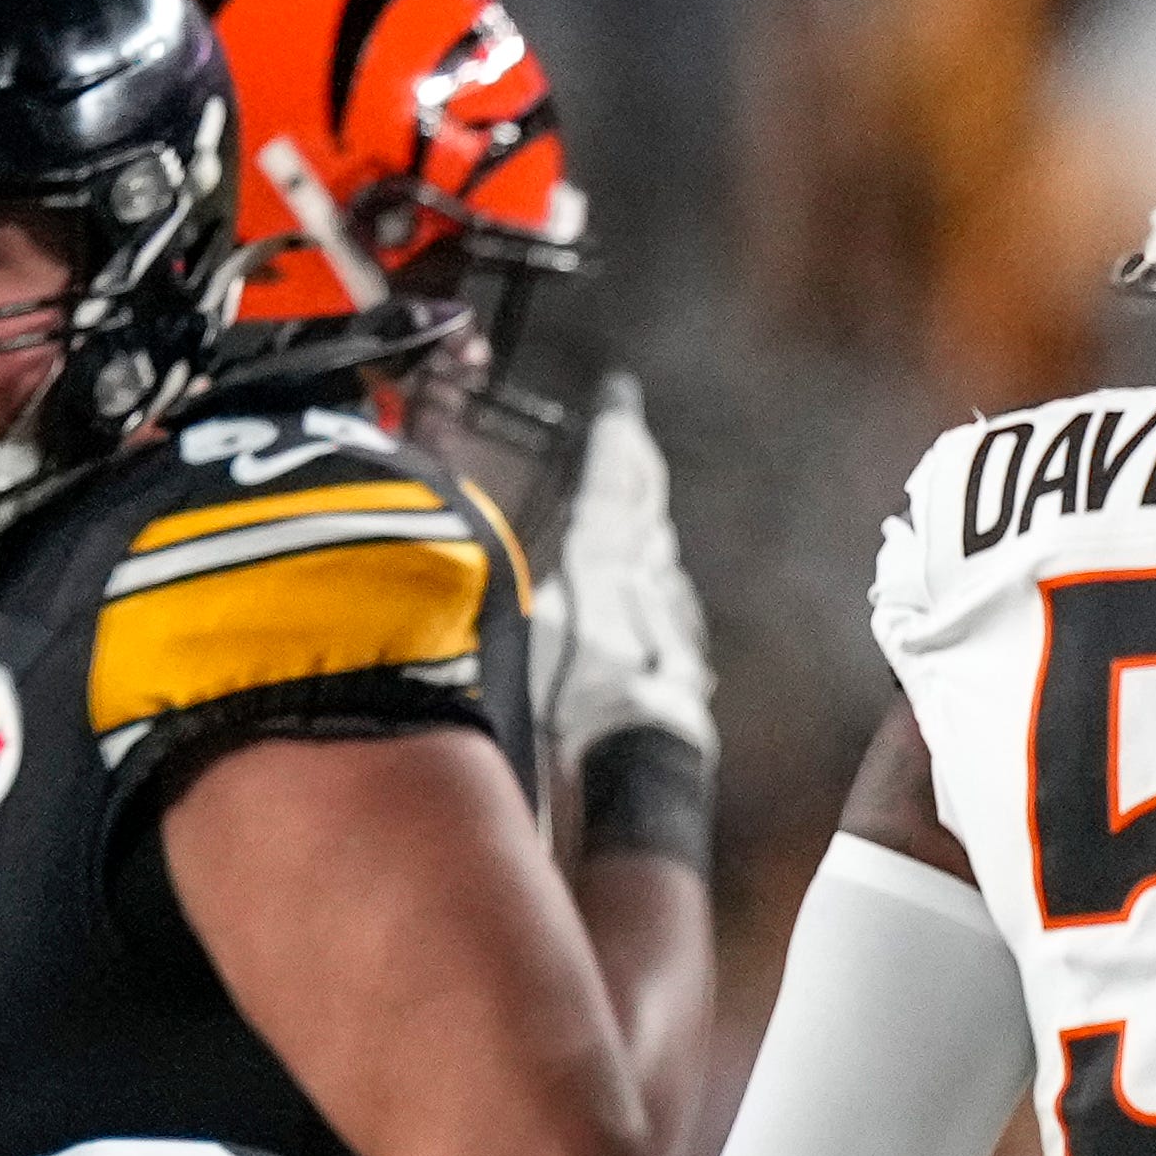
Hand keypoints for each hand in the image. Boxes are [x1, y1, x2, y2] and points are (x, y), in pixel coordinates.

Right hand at [539, 376, 715, 777]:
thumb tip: (472, 544)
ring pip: (658, 555)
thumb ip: (501, 582)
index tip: (620, 397)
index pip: (613, 477)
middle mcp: (646, 574)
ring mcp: (671, 613)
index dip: (616, 434)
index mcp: (603, 555)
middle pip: (644, 507)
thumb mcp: (517, 625)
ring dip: (642, 530)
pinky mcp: (683, 652)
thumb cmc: (565, 697)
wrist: (635, 758)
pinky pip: (665, 601)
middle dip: (635, 470)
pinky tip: (645, 593)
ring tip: (629, 510)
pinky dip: (650, 586)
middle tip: (629, 438)